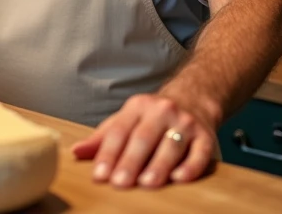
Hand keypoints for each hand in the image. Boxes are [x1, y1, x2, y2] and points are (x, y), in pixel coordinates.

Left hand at [72, 93, 217, 188]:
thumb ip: (103, 137)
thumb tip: (76, 152)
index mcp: (137, 107)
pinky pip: (199, 151)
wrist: (194, 98)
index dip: (108, 153)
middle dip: (130, 161)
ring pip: (171, 145)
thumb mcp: (127, 119)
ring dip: (159, 165)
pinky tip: (180, 178)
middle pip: (143, 138)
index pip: (119, 131)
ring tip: (147, 182)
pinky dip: (190, 166)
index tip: (99, 175)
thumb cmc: (153, 117)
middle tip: (119, 182)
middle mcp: (161, 111)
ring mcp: (185, 122)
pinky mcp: (206, 136)